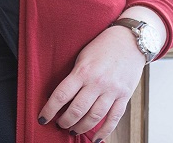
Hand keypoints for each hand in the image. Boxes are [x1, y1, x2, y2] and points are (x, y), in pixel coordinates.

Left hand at [37, 24, 144, 140]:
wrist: (129, 40)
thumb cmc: (102, 46)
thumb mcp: (83, 56)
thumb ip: (75, 75)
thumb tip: (63, 96)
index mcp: (83, 71)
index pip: (62, 95)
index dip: (50, 109)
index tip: (43, 117)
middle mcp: (97, 82)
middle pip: (77, 110)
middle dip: (65, 121)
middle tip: (59, 124)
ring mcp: (112, 90)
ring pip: (94, 117)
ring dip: (81, 127)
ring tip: (73, 129)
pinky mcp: (124, 96)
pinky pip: (114, 118)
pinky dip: (104, 131)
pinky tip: (96, 137)